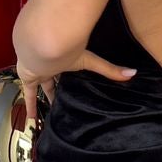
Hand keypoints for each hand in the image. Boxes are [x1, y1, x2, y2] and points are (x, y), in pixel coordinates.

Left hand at [16, 48, 136, 124]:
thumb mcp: (90, 60)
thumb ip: (110, 69)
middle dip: (54, 90)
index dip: (70, 77)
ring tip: (43, 115)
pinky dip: (30, 107)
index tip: (71, 85)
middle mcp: (50, 63)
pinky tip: (30, 121)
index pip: (68, 70)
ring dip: (39, 99)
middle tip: (58, 104)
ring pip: (38, 86)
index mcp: (64, 58)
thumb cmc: (66, 45)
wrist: (42, 41)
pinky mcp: (28, 77)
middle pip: (52, 79)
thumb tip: (134, 73)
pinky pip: (28, 95)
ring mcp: (37, 69)